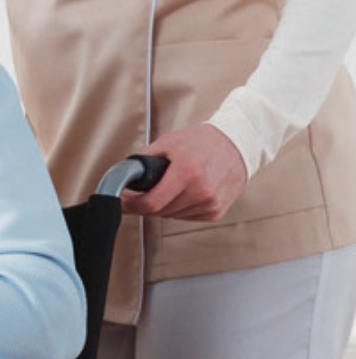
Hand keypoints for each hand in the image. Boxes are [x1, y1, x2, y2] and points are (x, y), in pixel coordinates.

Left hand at [122, 124, 245, 222]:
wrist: (237, 145)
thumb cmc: (203, 142)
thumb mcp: (168, 142)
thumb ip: (143, 159)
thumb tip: (123, 173)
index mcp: (187, 173)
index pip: (151, 203)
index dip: (131, 205)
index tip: (122, 201)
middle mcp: (201, 191)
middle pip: (159, 212)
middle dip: (143, 204)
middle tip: (137, 194)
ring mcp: (211, 204)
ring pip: (171, 216)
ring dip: (161, 207)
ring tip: (163, 189)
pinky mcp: (216, 212)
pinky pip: (186, 216)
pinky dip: (177, 208)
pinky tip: (181, 193)